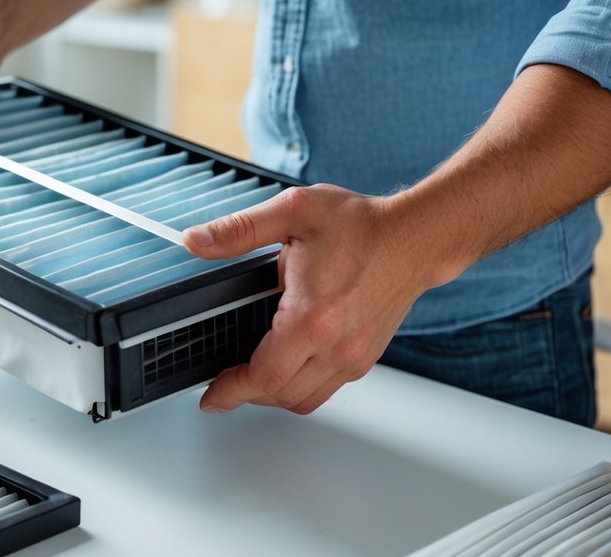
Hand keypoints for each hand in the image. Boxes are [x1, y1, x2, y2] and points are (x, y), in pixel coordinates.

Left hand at [183, 184, 439, 414]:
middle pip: (281, 394)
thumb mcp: (292, 211)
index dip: (231, 391)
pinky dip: (299, 386)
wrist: (415, 236)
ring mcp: (355, 355)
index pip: (264, 375)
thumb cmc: (361, 224)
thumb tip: (195, 240)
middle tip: (222, 382)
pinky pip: (326, 388)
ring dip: (273, 393)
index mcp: (312, 315)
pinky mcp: (366, 356)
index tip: (211, 397)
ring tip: (249, 377)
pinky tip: (284, 365)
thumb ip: (239, 229)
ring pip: (305, 398)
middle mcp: (337, 345)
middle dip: (246, 393)